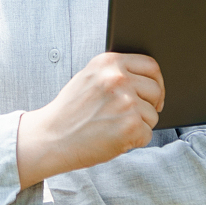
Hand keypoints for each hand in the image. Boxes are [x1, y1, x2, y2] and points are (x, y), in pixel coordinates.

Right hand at [17, 52, 163, 186]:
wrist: (50, 138)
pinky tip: (113, 139)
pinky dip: (134, 141)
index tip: (153, 94)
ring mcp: (126, 102)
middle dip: (149, 105)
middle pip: (155, 90)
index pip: (150, 65)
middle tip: (131, 116)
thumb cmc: (70, 113)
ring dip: (139, 125)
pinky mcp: (131, 125)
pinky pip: (147, 133)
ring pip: (152, 114)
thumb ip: (115, 73)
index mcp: (108, 63)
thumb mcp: (88, 79)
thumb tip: (148, 79)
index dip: (155, 81)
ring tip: (113, 128)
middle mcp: (118, 78)